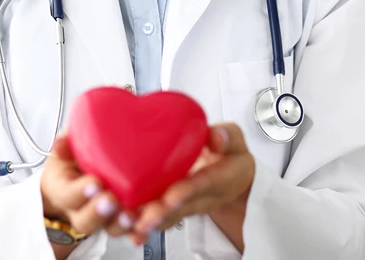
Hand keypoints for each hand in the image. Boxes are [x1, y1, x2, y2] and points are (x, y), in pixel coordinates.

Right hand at [40, 133, 138, 239]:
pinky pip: (130, 230)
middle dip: (99, 212)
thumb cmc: (74, 158)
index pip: (67, 195)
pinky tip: (145, 227)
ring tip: (131, 215)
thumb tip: (61, 144)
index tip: (93, 183)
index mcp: (64, 190)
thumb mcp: (66, 146)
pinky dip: (138, 230)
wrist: (81, 174)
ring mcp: (103, 217)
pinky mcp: (122, 217)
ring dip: (120, 223)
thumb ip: (65, 143)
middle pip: (86, 221)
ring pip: (109, 228)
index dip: (79, 192)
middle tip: (111, 200)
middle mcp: (82, 209)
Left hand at [132, 123, 254, 239]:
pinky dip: (143, 225)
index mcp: (217, 179)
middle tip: (142, 217)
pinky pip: (160, 219)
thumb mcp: (236, 141)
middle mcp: (200, 197)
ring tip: (129, 220)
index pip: (201, 185)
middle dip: (160, 214)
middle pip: (179, 208)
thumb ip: (227, 136)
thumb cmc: (231, 156)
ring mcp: (186, 205)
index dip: (185, 191)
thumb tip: (215, 136)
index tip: (171, 196)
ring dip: (148, 221)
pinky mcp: (174, 207)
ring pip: (167, 218)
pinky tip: (128, 227)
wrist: (235, 178)